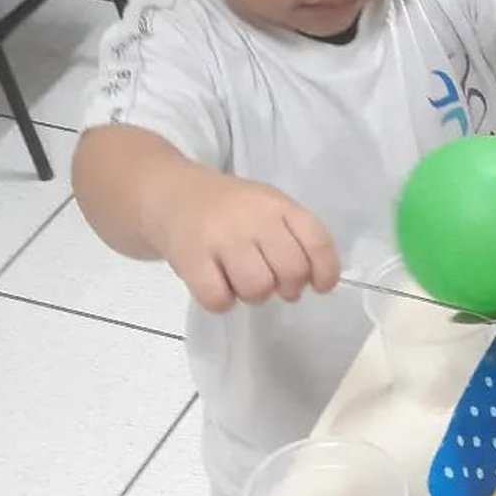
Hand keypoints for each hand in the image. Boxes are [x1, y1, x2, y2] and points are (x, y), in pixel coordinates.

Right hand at [156, 168, 339, 311]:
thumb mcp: (266, 208)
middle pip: (291, 271)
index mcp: (276, 204)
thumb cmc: (228, 210)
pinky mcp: (190, 256)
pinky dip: (221, 301)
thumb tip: (314, 283)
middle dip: (288, 288)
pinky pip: (218, 299)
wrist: (170, 194)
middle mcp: (252, 217)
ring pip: (257, 288)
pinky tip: (217, 286)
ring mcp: (220, 236)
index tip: (320, 286)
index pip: (316, 240)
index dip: (325, 271)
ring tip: (240, 281)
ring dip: (253, 295)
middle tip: (273, 284)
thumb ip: (293, 237)